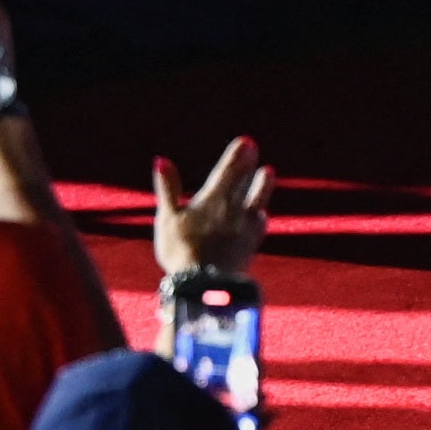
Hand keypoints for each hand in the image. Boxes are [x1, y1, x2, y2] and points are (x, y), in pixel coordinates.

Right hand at [153, 135, 273, 277]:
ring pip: (256, 201)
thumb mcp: (168, 218)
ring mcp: (244, 229)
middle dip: (248, 164)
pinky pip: (258, 226)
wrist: (207, 288)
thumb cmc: (181, 251)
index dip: (236, 156)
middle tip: (253, 148)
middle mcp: (233, 210)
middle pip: (243, 182)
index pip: (228, 172)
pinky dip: (260, 215)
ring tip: (269, 172)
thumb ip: (168, 189)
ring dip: (262, 186)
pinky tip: (261, 215)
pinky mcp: (249, 247)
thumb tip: (161, 160)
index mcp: (213, 200)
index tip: (246, 141)